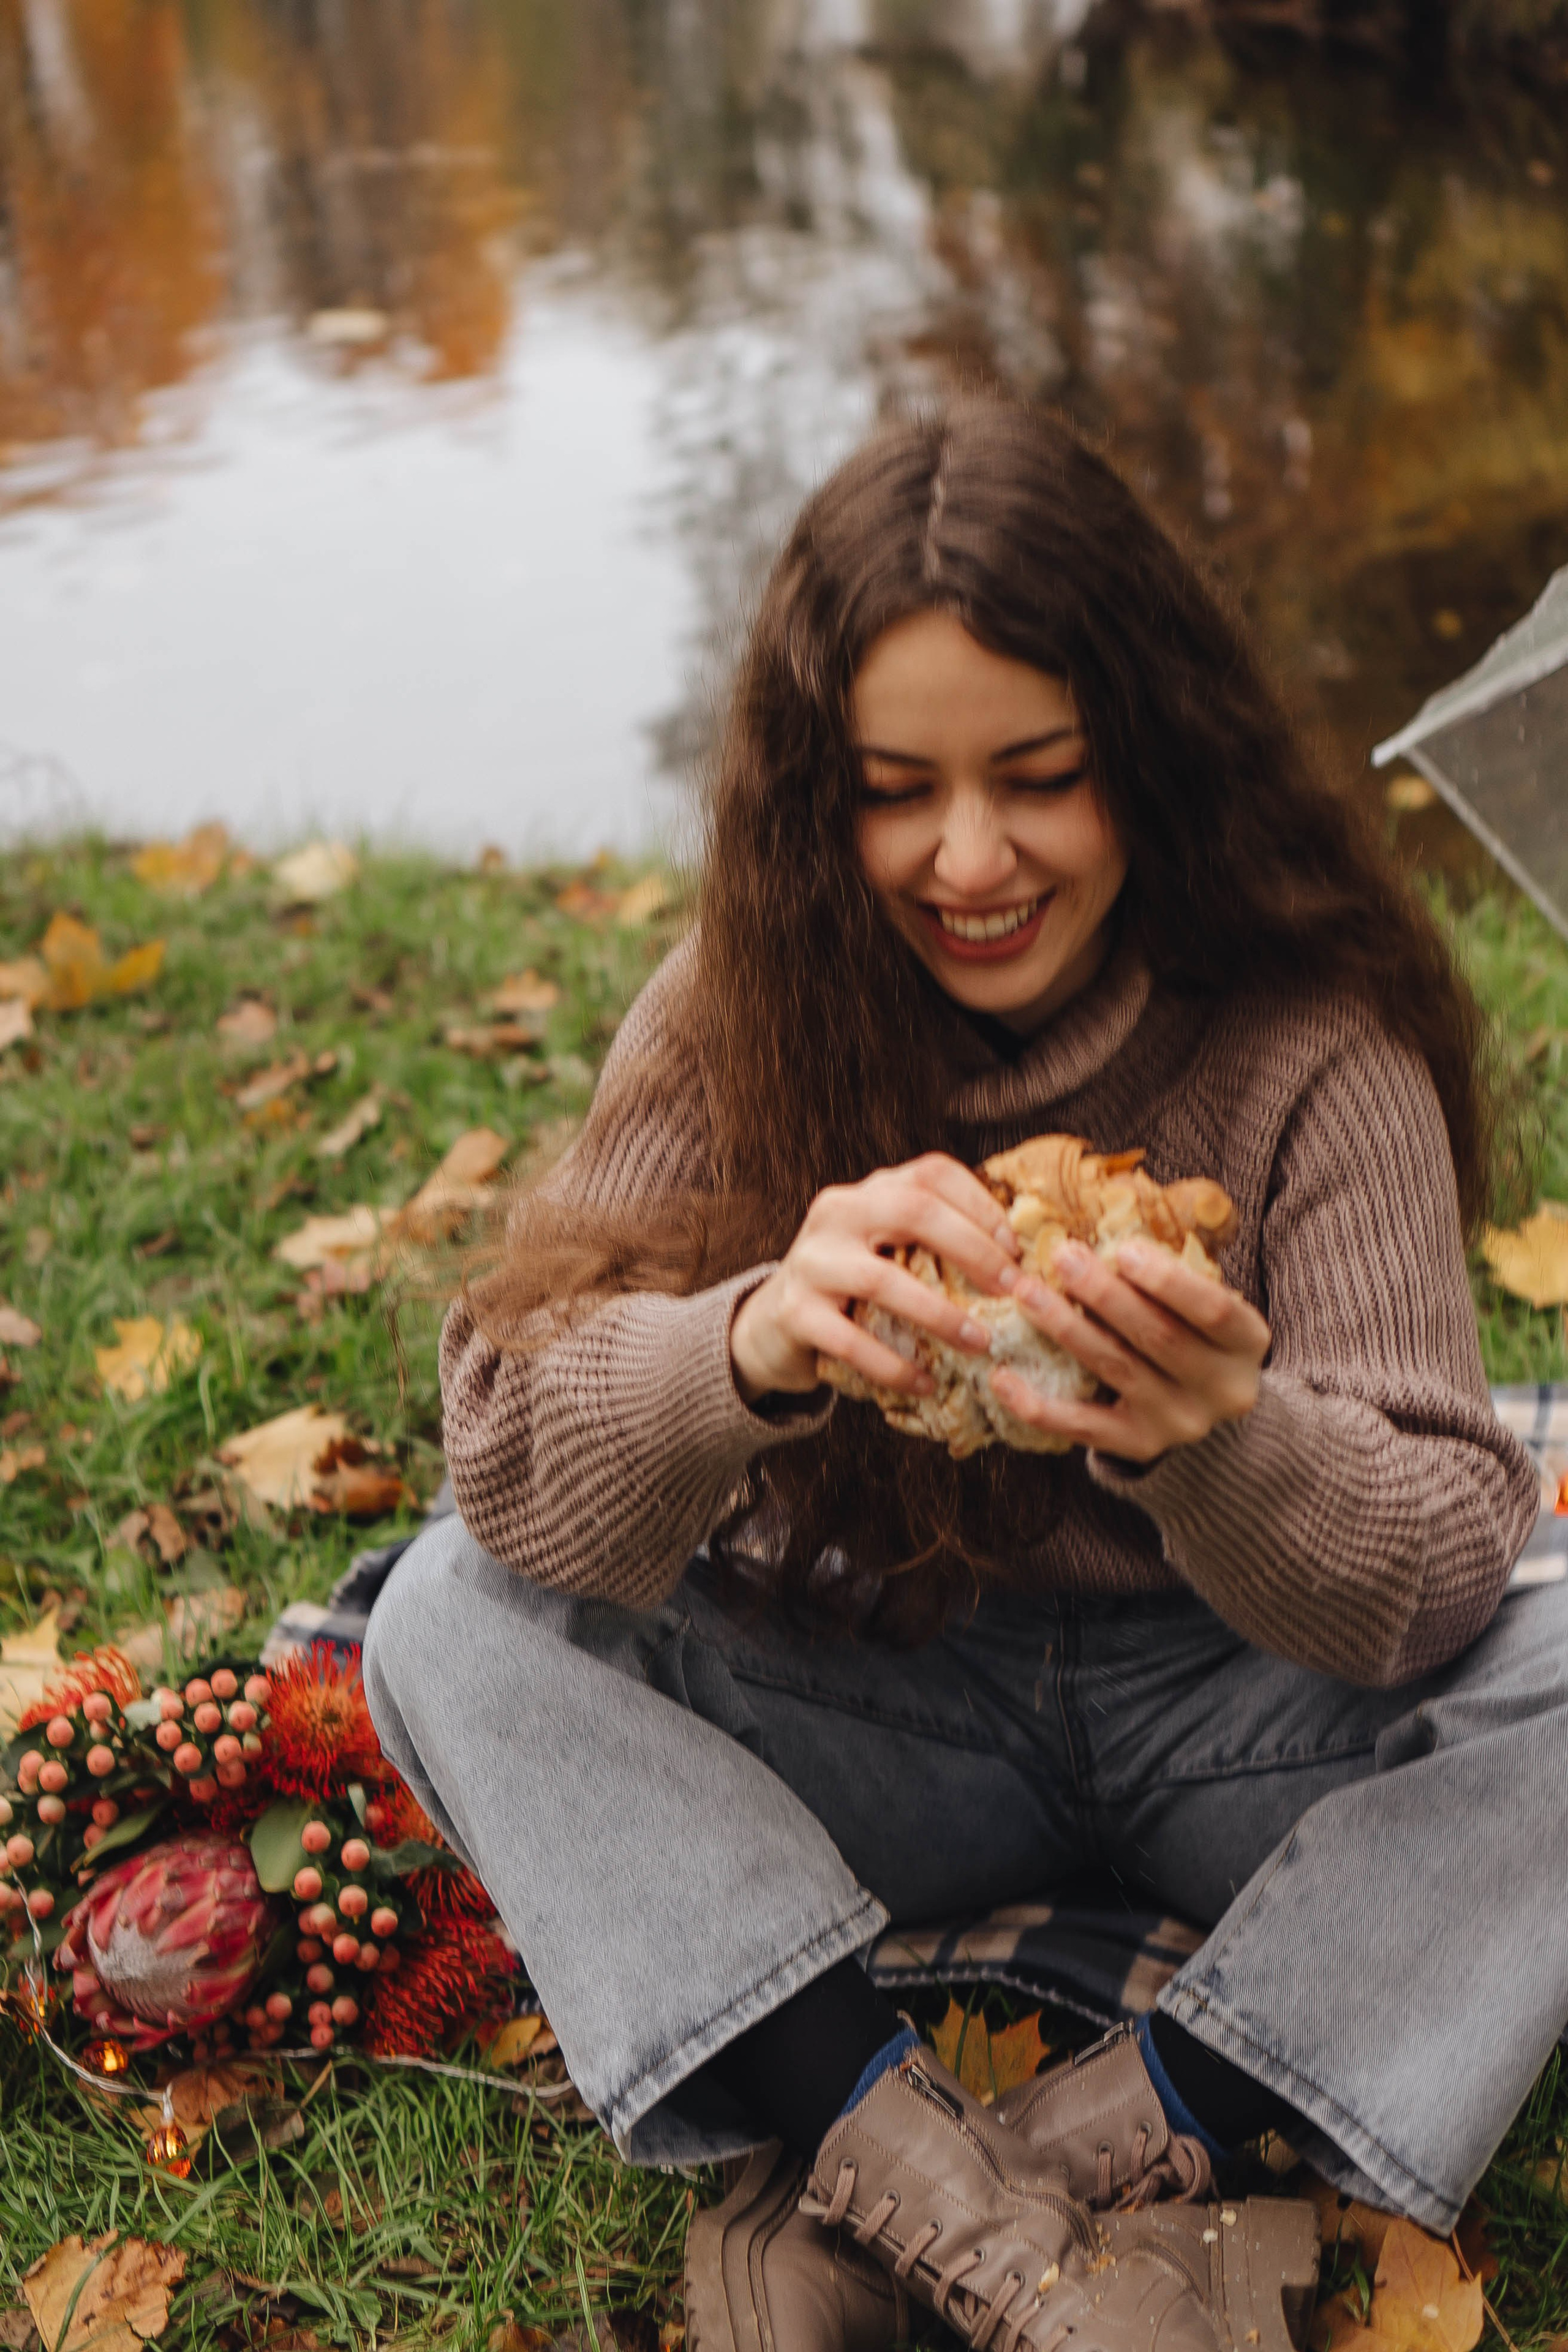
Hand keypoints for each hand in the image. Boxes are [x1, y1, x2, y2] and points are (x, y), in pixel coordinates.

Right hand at [730, 1154, 1021, 1404]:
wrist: (771, 1325)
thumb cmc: (852, 1288)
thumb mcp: (886, 1248)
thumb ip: (933, 1241)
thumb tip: (1021, 1260)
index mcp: (868, 1191)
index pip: (931, 1173)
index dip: (981, 1205)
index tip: (1016, 1249)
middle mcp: (837, 1213)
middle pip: (912, 1210)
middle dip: (973, 1249)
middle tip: (1013, 1289)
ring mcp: (812, 1261)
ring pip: (882, 1279)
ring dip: (940, 1314)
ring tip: (980, 1343)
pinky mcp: (795, 1312)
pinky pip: (850, 1341)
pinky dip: (893, 1366)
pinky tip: (925, 1384)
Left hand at [988, 1236, 1268, 1463]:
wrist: (1211, 1418)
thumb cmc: (1197, 1337)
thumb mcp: (1207, 1307)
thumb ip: (1174, 1275)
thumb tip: (1109, 1223)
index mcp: (1247, 1344)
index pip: (1215, 1310)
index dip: (1169, 1281)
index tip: (1123, 1248)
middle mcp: (1222, 1389)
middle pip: (1158, 1337)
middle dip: (1104, 1294)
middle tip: (1060, 1256)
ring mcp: (1180, 1423)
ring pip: (1116, 1370)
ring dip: (1066, 1328)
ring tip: (1025, 1292)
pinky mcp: (1138, 1446)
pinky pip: (1082, 1426)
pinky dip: (1038, 1403)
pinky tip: (1002, 1375)